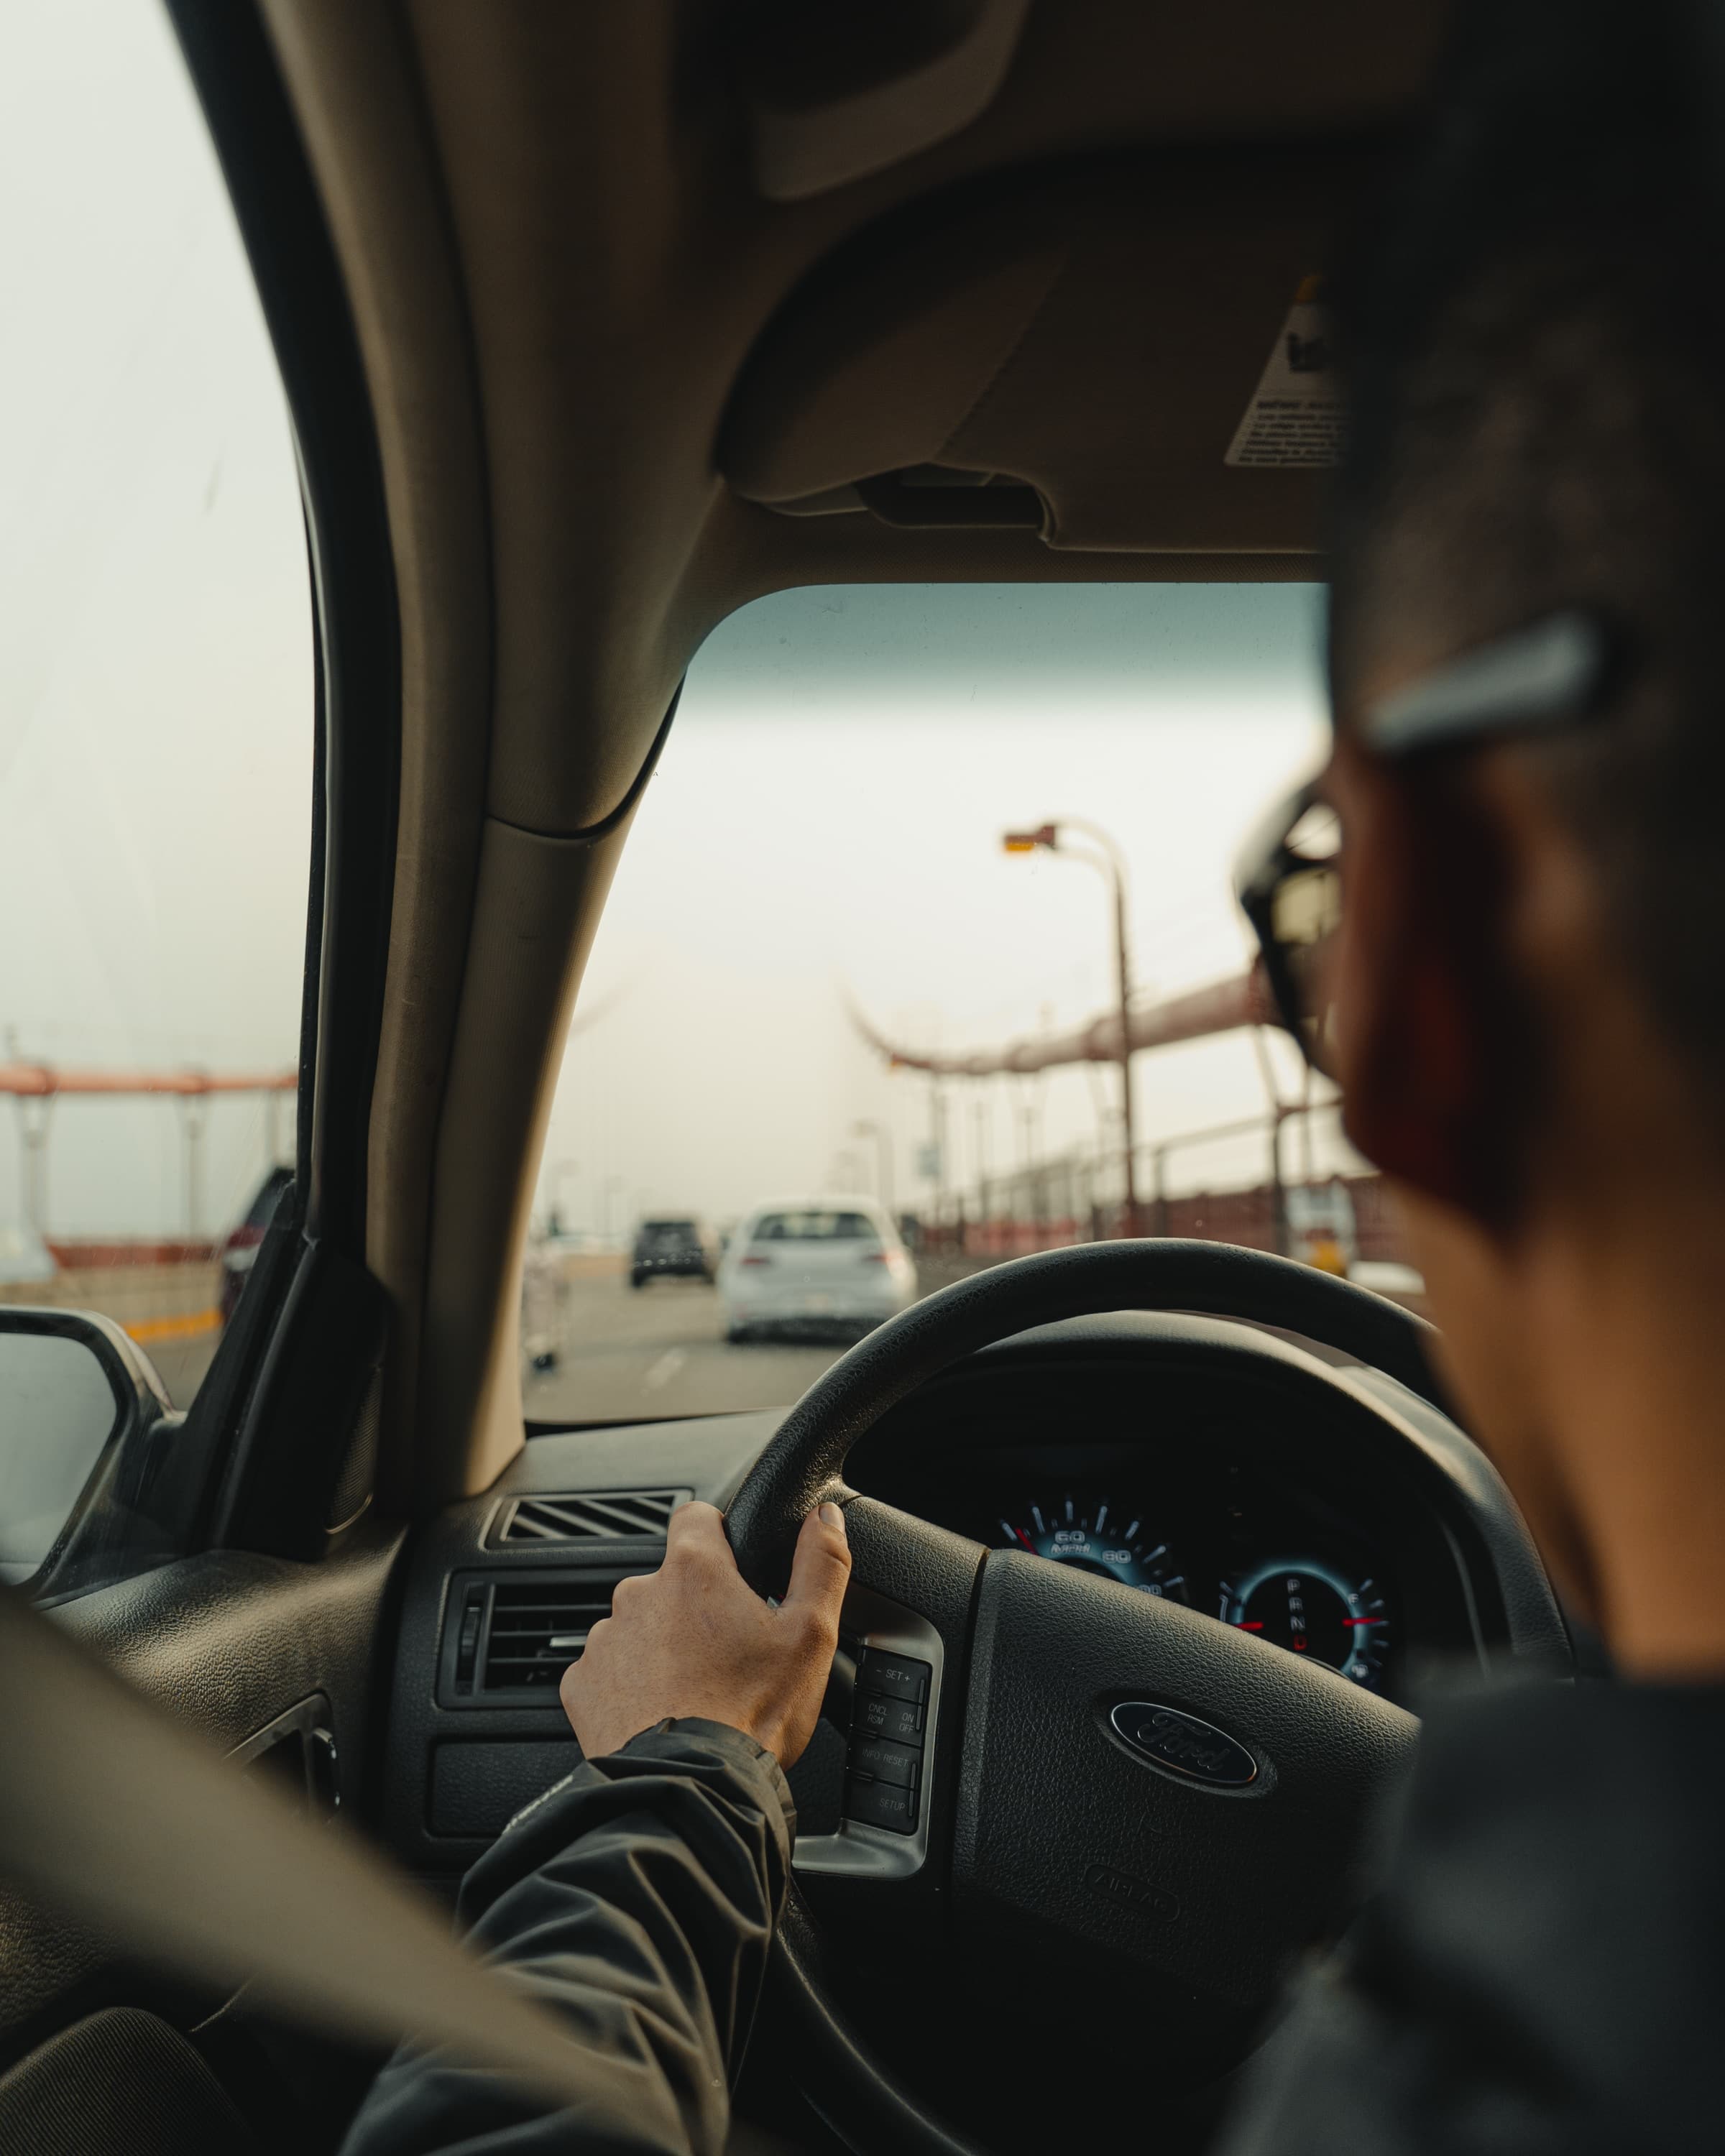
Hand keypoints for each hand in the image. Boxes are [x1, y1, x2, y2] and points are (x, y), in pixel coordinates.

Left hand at [559, 1499, 851, 1767]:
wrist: (691, 1788)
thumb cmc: (750, 1714)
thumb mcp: (811, 1635)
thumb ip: (821, 1563)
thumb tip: (825, 1518)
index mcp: (693, 1570)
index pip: (696, 1515)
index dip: (719, 1535)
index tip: (734, 1568)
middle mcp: (638, 1594)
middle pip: (670, 1581)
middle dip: (695, 1607)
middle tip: (728, 1653)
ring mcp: (605, 1640)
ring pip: (640, 1627)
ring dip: (662, 1647)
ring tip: (697, 1691)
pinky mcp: (582, 1685)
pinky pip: (610, 1671)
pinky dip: (632, 1686)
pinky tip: (663, 1713)